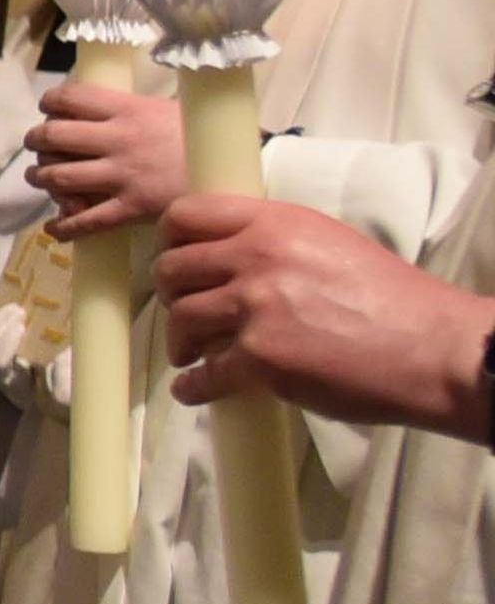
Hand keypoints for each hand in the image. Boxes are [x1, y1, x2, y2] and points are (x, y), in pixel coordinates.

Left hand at [30, 75, 189, 236]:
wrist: (240, 169)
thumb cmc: (204, 138)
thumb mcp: (168, 109)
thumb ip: (133, 108)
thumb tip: (103, 105)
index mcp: (128, 109)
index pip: (70, 98)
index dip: (50, 104)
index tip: (48, 110)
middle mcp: (119, 140)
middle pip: (54, 136)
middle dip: (37, 141)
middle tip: (38, 146)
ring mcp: (123, 175)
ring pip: (60, 176)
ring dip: (41, 177)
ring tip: (41, 178)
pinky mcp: (132, 208)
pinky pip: (86, 220)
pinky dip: (63, 226)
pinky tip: (54, 228)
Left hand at [161, 193, 494, 429]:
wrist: (433, 348)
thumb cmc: (392, 300)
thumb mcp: (329, 243)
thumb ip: (277, 242)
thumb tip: (230, 254)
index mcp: (275, 223)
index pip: (189, 213)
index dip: (171, 240)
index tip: (174, 259)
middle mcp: (258, 257)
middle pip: (173, 268)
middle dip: (170, 294)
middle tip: (183, 311)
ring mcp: (257, 307)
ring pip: (181, 319)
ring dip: (180, 341)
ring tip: (191, 354)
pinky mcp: (262, 357)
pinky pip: (205, 374)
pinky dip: (194, 386)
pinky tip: (195, 389)